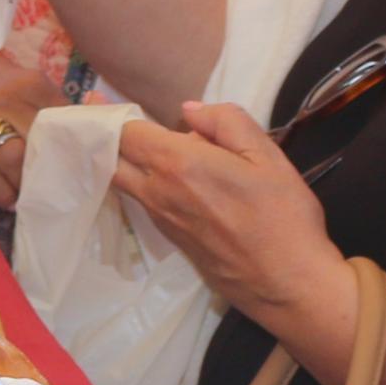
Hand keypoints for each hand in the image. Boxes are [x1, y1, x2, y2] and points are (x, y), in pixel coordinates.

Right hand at [0, 43, 61, 206]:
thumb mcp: (18, 77)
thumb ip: (45, 101)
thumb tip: (76, 131)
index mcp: (28, 83)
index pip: (65, 122)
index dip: (74, 145)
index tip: (78, 160)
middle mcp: (7, 101)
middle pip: (43, 145)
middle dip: (53, 168)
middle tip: (58, 181)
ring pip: (18, 164)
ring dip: (28, 185)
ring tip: (32, 192)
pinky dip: (5, 195)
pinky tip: (10, 198)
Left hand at [110, 103, 338, 328]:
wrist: (289, 286)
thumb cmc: (284, 217)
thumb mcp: (267, 157)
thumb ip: (226, 122)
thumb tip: (189, 110)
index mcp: (177, 164)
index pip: (124, 133)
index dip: (107, 113)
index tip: (96, 98)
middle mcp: (158, 192)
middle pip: (111, 159)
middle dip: (105, 137)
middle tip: (106, 116)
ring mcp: (161, 220)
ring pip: (125, 183)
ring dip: (122, 161)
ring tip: (141, 141)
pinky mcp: (172, 240)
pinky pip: (145, 202)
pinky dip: (142, 182)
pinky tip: (168, 175)